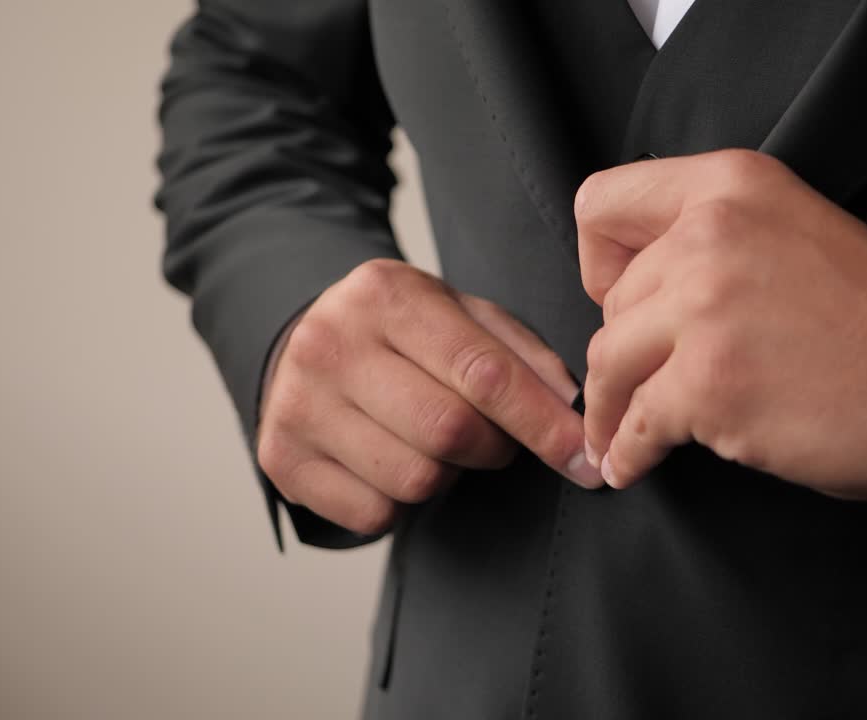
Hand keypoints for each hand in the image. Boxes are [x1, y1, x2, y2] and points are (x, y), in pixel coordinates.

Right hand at [257, 259, 602, 535]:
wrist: (301, 343)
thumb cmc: (400, 334)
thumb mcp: (461, 316)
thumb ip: (522, 355)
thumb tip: (574, 411)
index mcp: (386, 294)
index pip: (482, 373)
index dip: (543, 424)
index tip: (585, 458)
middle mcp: (330, 343)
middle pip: (449, 432)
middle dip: (494, 448)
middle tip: (493, 438)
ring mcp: (297, 403)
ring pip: (415, 480)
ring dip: (446, 475)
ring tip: (431, 441)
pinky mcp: (280, 459)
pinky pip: (373, 515)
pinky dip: (399, 503)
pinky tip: (388, 461)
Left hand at [576, 149, 866, 502]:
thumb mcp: (790, 232)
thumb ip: (714, 242)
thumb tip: (640, 294)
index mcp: (730, 185)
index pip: (601, 204)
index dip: (602, 262)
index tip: (622, 300)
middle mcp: (708, 234)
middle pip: (610, 300)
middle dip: (622, 349)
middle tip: (644, 384)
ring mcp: (704, 309)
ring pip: (609, 362)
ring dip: (612, 407)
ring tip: (619, 435)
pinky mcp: (708, 384)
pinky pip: (635, 424)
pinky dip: (629, 452)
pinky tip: (635, 464)